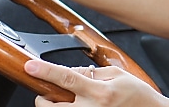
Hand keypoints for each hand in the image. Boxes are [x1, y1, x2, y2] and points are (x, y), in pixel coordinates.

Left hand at [24, 60, 168, 106]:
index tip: (29, 66)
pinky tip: (79, 105)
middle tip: (52, 93)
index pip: (66, 78)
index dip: (45, 71)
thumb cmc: (138, 96)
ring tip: (68, 101)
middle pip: (50, 106)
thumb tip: (70, 70)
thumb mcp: (118, 75)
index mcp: (100, 92)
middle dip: (44, 97)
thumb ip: (92, 72)